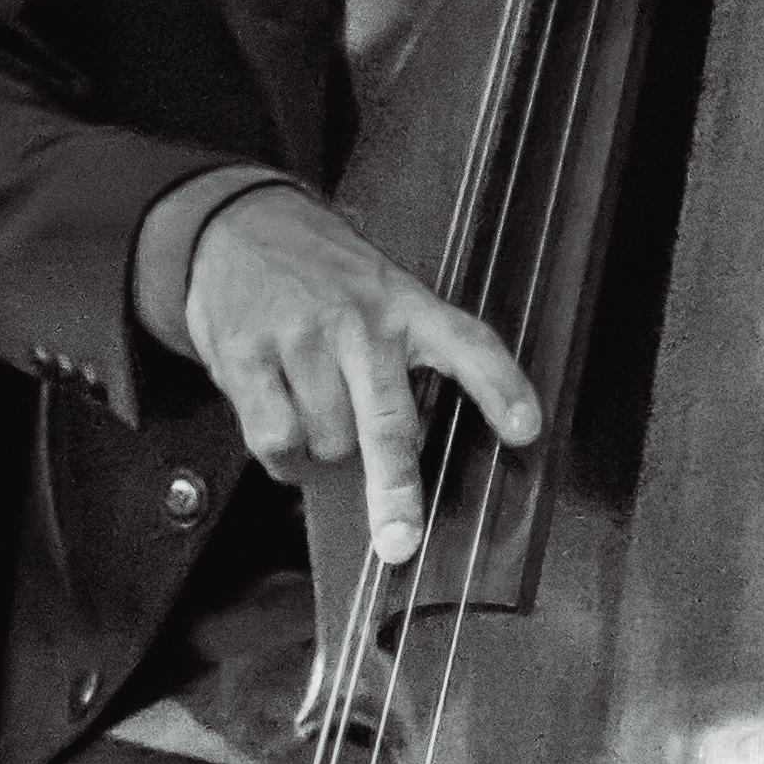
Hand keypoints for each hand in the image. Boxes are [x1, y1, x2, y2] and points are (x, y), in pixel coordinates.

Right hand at [184, 185, 540, 563]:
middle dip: (396, 488)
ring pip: (328, 441)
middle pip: (388, 421)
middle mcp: (358, 320)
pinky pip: (275, 438)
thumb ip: (404, 359)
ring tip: (315, 412)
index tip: (526, 430)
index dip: (500, 388)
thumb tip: (411, 451)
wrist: (237, 225)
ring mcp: (301, 337)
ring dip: (327, 452)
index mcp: (405, 304)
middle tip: (401, 538)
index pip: (467, 344)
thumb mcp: (380, 292)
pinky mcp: (247, 355)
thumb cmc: (321, 277)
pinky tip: (283, 428)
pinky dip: (283, 457)